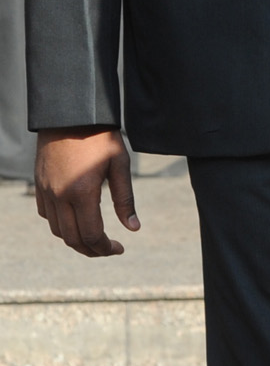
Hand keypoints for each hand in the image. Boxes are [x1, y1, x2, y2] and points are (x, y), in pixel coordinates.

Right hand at [34, 129, 136, 256]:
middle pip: (72, 238)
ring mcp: (46, 191)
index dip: (105, 248)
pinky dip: (60, 224)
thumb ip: (125, 199)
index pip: (91, 234)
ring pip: (56, 229)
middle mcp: (59, 196)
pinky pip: (46, 214)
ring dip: (75, 239)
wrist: (70, 115)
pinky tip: (76, 219)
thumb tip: (133, 228)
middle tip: (108, 249)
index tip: (120, 248)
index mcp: (82, 193)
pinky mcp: (39, 184)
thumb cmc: (101, 138)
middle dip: (91, 249)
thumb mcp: (120, 166)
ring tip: (94, 238)